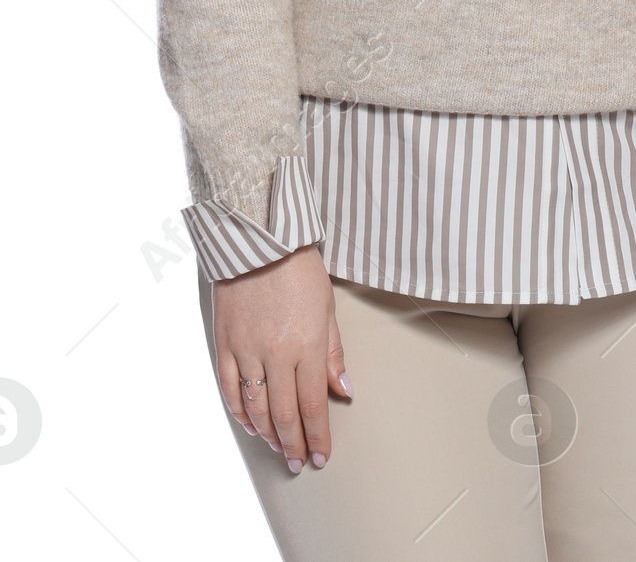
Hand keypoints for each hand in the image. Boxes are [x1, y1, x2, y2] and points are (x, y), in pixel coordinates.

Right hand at [212, 245, 349, 470]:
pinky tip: (250, 425)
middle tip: (299, 462)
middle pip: (285, 413)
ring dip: (269, 434)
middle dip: (294, 443)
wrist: (259, 241)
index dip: (318, 434)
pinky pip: (231, 389)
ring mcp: (247, 350)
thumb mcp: (327, 307)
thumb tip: (344, 389)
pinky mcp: (224, 344)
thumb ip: (333, 353)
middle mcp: (276, 353)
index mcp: (308, 343)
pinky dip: (240, 413)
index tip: (321, 455)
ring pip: (257, 407)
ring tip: (279, 448)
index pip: (314, 403)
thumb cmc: (298, 269)